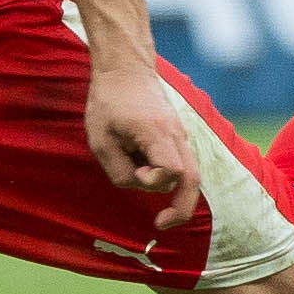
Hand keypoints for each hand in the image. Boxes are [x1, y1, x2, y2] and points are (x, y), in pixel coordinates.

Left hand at [85, 59, 199, 229]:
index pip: (173, 171)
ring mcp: (182, 137)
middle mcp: (177, 137)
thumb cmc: (108, 104)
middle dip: (181, 208)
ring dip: (167, 186)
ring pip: (190, 174)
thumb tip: (141, 185)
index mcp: (158, 134)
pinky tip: (141, 165)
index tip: (135, 174)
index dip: (154, 181)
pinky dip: (167, 175)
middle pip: (193, 180)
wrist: (126, 70)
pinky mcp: (179, 138)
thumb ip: (120, 171)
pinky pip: (182, 164)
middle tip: (161, 224)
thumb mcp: (100, 141)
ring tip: (133, 164)